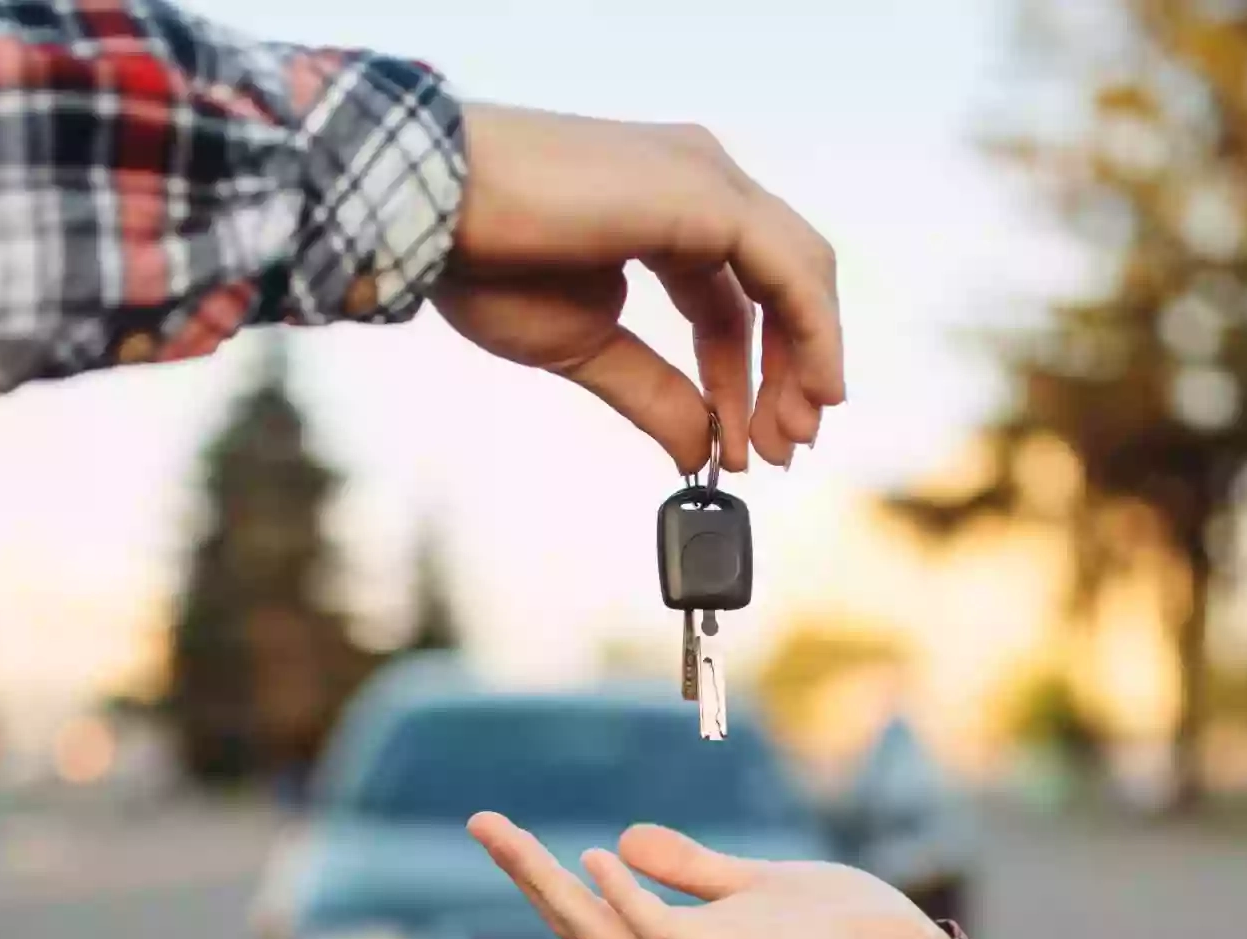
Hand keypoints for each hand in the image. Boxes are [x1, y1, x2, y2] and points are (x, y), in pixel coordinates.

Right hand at [436, 104, 846, 474]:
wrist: (433, 213)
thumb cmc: (484, 264)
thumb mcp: (585, 348)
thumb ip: (654, 395)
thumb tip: (700, 453)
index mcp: (668, 211)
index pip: (735, 302)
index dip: (747, 378)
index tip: (746, 447)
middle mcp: (698, 181)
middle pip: (780, 288)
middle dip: (788, 375)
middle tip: (785, 450)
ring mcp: (705, 177)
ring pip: (800, 274)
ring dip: (807, 362)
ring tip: (794, 436)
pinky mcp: (705, 191)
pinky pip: (789, 268)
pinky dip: (813, 333)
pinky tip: (812, 390)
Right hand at [467, 815, 952, 938]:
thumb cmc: (832, 920)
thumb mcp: (749, 881)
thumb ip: (690, 867)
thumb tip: (621, 839)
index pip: (587, 914)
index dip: (538, 875)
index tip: (497, 829)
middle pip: (574, 923)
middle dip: (523, 872)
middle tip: (478, 820)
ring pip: (599, 930)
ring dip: (548, 880)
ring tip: (505, 833)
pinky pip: (655, 931)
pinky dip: (621, 896)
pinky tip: (595, 855)